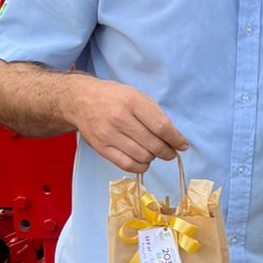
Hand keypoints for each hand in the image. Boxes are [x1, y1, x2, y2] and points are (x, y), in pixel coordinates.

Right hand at [70, 78, 187, 171]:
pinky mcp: (101, 148)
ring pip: (142, 156)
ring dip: (153, 158)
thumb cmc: (113, 98)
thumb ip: (154, 114)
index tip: (182, 145)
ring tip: (154, 153)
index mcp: (132, 101)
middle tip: (170, 152)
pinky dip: (141, 166)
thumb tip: (174, 137)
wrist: (80, 100)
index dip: (175, 139)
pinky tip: (143, 160)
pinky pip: (127, 165)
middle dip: (167, 152)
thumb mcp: (135, 95)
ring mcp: (109, 135)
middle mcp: (120, 118)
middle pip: (153, 144)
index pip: (161, 126)